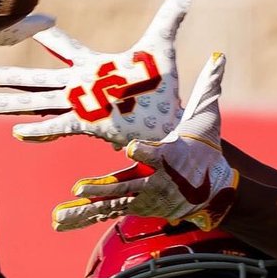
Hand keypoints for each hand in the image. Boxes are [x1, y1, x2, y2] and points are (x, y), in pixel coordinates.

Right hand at [0, 0, 190, 144]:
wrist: (168, 124)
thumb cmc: (161, 93)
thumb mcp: (161, 49)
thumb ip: (167, 22)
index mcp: (92, 68)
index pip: (62, 48)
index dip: (44, 35)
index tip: (25, 23)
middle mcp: (80, 88)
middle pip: (37, 80)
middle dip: (9, 76)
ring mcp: (82, 107)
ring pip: (39, 102)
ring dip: (13, 103)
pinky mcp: (90, 125)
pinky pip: (59, 126)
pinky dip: (39, 130)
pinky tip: (18, 133)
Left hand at [52, 52, 238, 231]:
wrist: (212, 188)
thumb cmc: (204, 148)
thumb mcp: (207, 117)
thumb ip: (209, 86)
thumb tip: (218, 54)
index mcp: (171, 157)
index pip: (158, 154)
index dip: (146, 151)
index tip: (132, 147)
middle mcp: (156, 181)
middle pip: (128, 186)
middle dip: (104, 189)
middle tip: (80, 188)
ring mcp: (143, 197)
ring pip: (111, 203)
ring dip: (85, 207)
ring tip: (60, 215)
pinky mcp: (133, 206)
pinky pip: (104, 212)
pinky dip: (82, 217)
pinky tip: (58, 223)